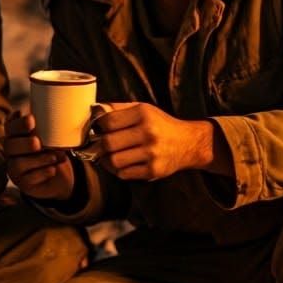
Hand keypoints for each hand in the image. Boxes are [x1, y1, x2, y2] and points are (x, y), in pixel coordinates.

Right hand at [4, 110, 75, 201]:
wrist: (59, 176)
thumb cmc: (53, 149)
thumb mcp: (52, 135)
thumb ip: (51, 124)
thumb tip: (67, 106)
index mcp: (16, 135)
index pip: (10, 127)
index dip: (18, 124)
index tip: (32, 119)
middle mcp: (11, 151)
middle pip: (9, 145)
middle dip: (24, 143)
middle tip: (37, 142)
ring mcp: (15, 168)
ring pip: (18, 164)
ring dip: (38, 159)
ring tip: (55, 156)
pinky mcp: (23, 183)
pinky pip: (28, 179)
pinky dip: (42, 173)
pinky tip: (53, 169)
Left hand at [93, 102, 225, 180]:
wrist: (189, 143)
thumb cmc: (160, 124)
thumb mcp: (143, 109)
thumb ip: (118, 108)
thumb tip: (93, 110)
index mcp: (143, 114)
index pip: (107, 122)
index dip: (98, 127)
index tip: (99, 130)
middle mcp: (148, 132)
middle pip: (108, 143)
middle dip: (100, 146)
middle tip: (100, 146)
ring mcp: (152, 153)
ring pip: (114, 161)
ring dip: (107, 161)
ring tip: (110, 156)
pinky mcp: (154, 171)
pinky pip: (124, 174)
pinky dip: (119, 171)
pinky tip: (123, 164)